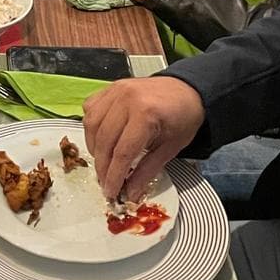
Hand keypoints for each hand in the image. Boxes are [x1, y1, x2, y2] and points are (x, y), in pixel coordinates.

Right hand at [82, 77, 204, 199]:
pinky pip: (91, 109)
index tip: (111, 192)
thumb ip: (147, 171)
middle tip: (105, 182)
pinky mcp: (111, 87)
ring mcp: (116, 90)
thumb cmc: (184, 118)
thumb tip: (130, 192)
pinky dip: (92, 126)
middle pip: (105, 140)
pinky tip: (100, 139)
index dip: (114, 176)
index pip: (122, 152)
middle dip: (102, 166)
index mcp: (146, 114)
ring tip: (102, 162)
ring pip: (92, 124)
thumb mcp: (170, 148)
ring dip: (94, 147)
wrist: (189, 91)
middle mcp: (126, 99)